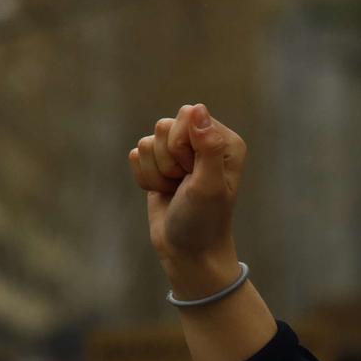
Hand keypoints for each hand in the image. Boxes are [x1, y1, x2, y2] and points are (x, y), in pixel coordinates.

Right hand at [128, 103, 247, 298]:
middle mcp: (204, 141)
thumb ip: (207, 147)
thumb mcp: (209, 185)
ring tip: (175, 191)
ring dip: (157, 173)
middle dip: (168, 161)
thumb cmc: (203, 221)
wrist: (188, 251)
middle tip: (184, 184)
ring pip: (147, 142)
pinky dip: (146, 179)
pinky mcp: (160, 162)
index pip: (188, 116)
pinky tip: (163, 192)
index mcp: (225, 141)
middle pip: (164, 126)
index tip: (194, 173)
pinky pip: (136, 155)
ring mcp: (181, 152)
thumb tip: (198, 108)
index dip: (182, 147)